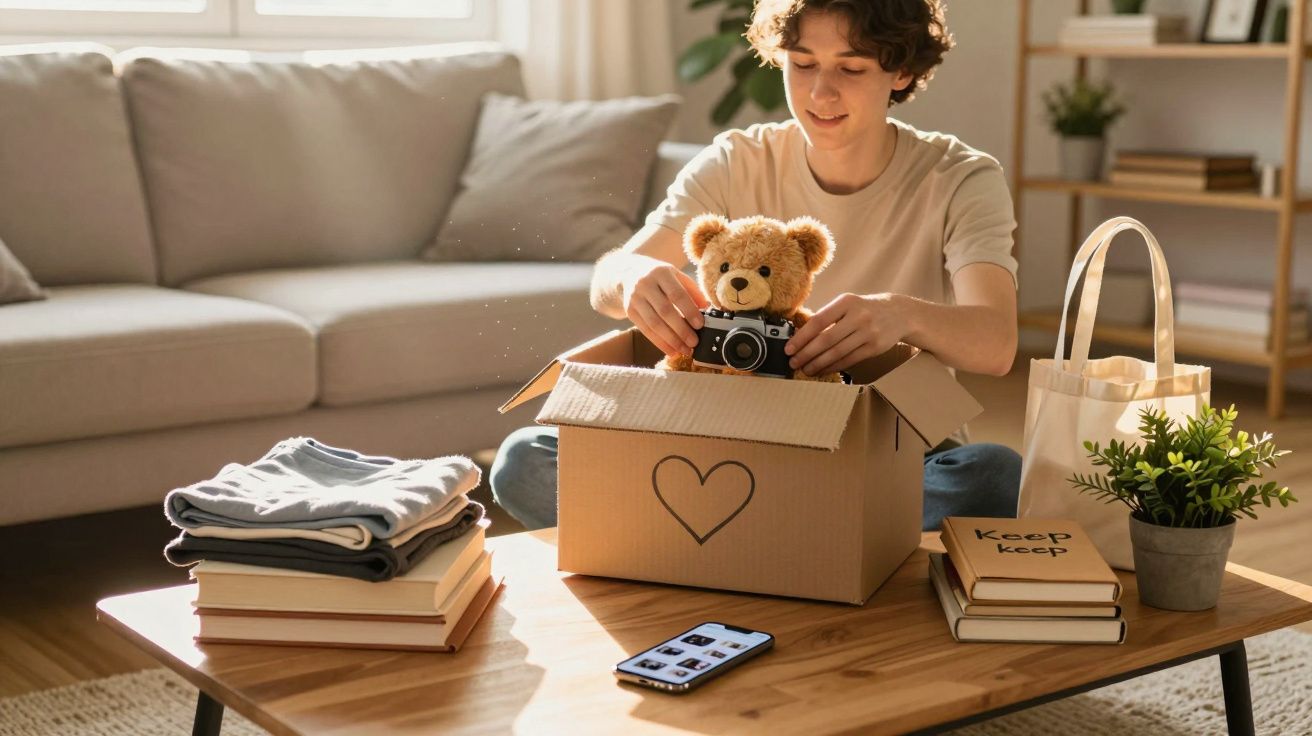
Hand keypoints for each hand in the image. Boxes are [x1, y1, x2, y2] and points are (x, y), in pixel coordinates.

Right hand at [622, 263, 709, 356]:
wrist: (628, 273)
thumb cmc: (659, 277)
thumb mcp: (675, 275)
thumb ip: (691, 290)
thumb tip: (706, 308)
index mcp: (661, 273)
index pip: (677, 294)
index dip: (689, 311)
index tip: (700, 325)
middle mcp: (645, 284)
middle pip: (665, 311)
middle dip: (681, 330)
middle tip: (694, 342)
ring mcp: (635, 298)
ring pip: (654, 323)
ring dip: (671, 340)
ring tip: (684, 350)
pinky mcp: (630, 311)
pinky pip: (645, 330)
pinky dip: (659, 343)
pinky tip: (671, 350)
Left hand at [785, 293, 908, 375]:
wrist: (899, 313)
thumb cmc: (865, 309)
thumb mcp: (847, 304)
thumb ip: (828, 317)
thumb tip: (801, 337)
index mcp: (846, 302)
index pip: (818, 321)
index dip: (801, 337)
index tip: (789, 348)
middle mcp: (858, 316)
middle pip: (826, 340)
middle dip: (806, 354)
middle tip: (794, 362)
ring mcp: (868, 333)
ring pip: (837, 353)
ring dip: (818, 364)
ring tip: (806, 369)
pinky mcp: (874, 347)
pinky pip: (849, 360)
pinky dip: (833, 367)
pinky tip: (823, 370)